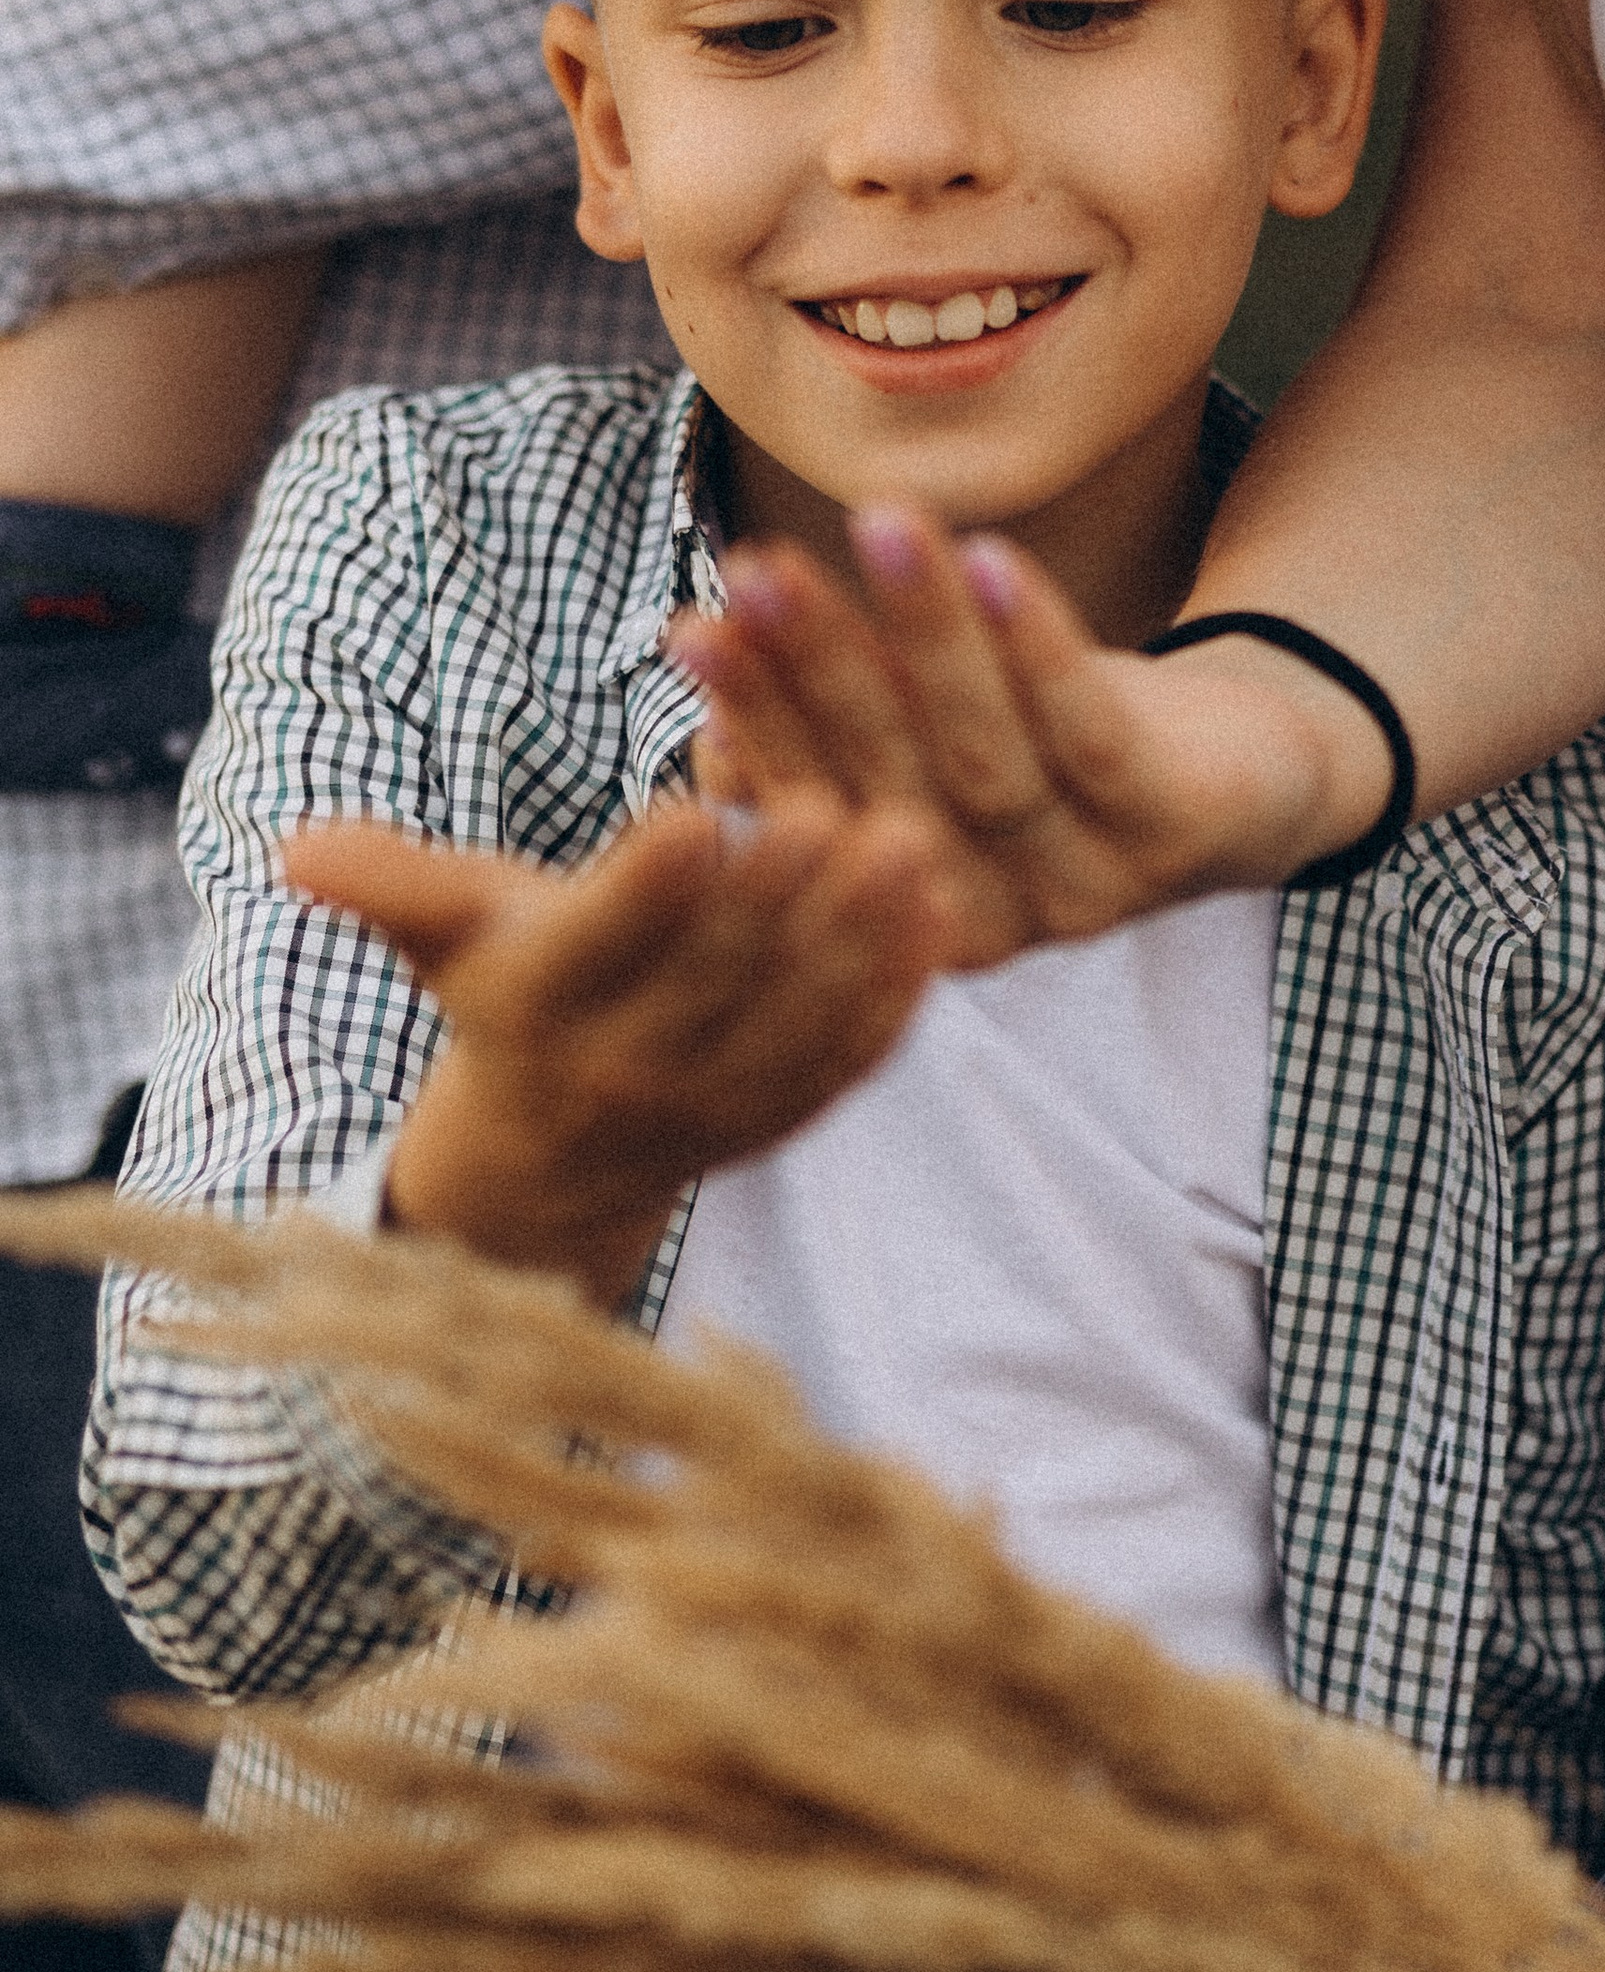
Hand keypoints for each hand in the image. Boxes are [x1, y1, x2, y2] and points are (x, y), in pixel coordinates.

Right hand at [285, 792, 941, 1308]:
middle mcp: (626, 1073)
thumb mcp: (444, 934)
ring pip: (796, 1026)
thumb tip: (292, 847)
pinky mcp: (783, 1122)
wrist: (544, 1164)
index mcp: (539, 1012)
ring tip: (913, 843)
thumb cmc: (502, 995)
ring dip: (859, 941)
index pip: (594, 950)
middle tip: (836, 807)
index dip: (643, 892)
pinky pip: (846, 1063)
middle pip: (712, 985)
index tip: (693, 814)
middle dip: (774, 900)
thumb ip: (390, 882)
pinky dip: (897, 996)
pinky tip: (943, 914)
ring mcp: (714, 1110)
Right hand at [669, 509, 1395, 967]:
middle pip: (888, 785)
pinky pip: (1096, 734)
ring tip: (875, 519)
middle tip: (750, 570)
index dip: (754, 715)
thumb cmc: (1051, 745)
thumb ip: (838, 719)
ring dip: (923, 634)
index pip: (814, 813)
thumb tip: (704, 664)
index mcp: (906, 915)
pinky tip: (993, 559)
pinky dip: (1038, 647)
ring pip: (987, 755)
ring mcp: (1088, 886)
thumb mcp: (932, 737)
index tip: (692, 626)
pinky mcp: (1176, 830)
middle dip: (814, 670)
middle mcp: (991, 920)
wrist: (1248, 777)